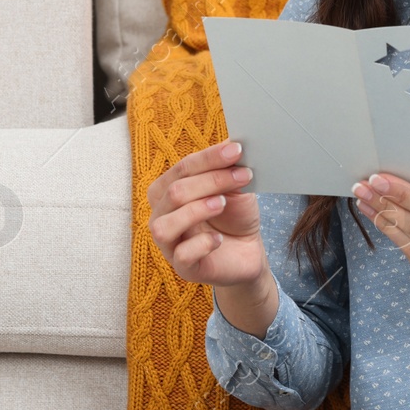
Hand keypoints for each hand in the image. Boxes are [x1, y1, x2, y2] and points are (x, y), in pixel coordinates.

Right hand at [147, 138, 267, 287]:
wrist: (248, 250)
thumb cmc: (234, 216)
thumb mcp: (233, 187)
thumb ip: (227, 167)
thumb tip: (232, 141)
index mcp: (168, 191)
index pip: (181, 169)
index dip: (209, 158)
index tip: (237, 151)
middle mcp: (162, 215)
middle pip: (174, 192)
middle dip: (211, 180)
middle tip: (242, 176)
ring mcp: (169, 244)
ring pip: (164, 225)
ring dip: (196, 210)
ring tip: (222, 204)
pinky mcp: (183, 268)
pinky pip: (181, 255)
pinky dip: (202, 243)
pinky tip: (219, 238)